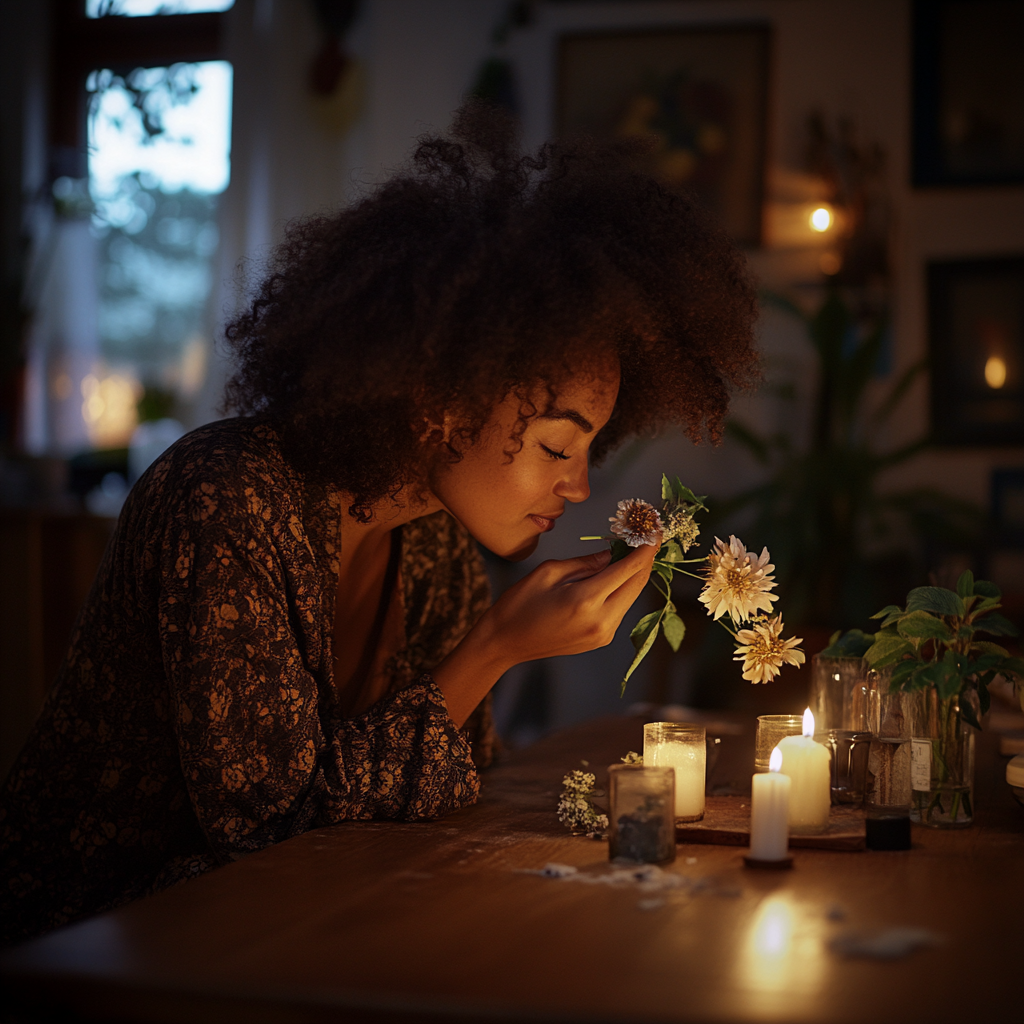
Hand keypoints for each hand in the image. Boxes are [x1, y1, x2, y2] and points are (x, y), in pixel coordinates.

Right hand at [433, 544, 656, 725]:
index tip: (654, 528)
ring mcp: (603, 634)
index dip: (647, 546)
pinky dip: (622, 589)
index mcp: (586, 600)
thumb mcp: (549, 572)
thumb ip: (586, 562)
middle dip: (646, 557)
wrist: (504, 643)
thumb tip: (612, 553)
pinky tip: (616, 574)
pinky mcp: (601, 639)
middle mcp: (601, 620)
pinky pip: (620, 609)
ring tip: (631, 550)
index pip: (630, 568)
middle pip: (638, 583)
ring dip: (635, 573)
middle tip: (647, 534)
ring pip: (632, 597)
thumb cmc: (519, 604)